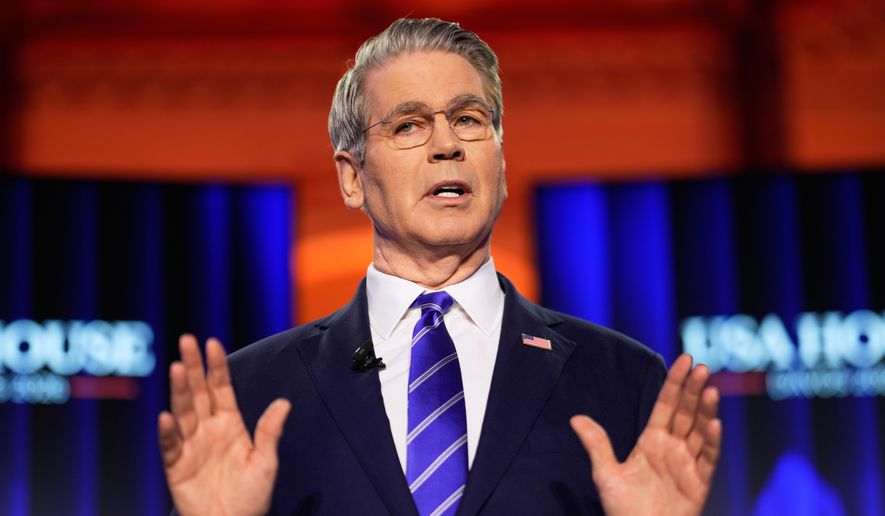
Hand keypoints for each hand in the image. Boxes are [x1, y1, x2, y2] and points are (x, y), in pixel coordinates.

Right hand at [158, 335, 291, 515]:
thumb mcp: (266, 463)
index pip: (221, 388)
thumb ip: (270, 432)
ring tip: (178, 368)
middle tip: (187, 340)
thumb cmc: (250, 498)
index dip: (216, 366)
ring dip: (180, 390)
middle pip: (198, 392)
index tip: (212, 342)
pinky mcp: (176, 466)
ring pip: (183, 411)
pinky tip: (166, 417)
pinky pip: (170, 446)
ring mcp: (190, 446)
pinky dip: (167, 432)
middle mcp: (207, 430)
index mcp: (229, 424)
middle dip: (193, 366)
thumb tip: (284, 402)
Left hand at [570, 354, 720, 515]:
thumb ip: (597, 444)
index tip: (684, 360)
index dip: (675, 383)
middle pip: (685, 413)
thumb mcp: (606, 474)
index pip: (666, 405)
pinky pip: (708, 458)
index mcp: (651, 441)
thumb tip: (576, 418)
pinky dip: (712, 441)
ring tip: (710, 389)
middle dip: (693, 390)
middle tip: (700, 367)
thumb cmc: (623, 509)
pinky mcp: (699, 483)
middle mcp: (672, 448)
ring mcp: (687, 464)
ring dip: (706, 410)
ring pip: (700, 431)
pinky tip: (714, 423)